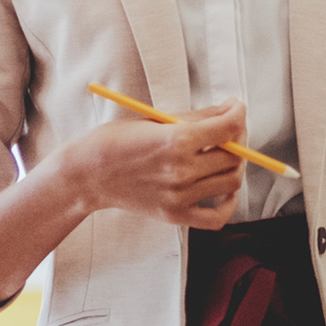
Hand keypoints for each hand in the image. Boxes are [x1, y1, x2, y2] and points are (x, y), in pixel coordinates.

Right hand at [56, 99, 246, 229]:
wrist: (87, 174)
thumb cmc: (115, 142)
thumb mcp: (155, 120)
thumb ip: (196, 117)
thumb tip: (229, 112)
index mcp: (176, 141)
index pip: (227, 127)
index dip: (238, 113)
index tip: (236, 108)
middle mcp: (181, 170)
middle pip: (233, 155)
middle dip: (238, 138)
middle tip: (229, 130)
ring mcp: (180, 196)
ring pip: (231, 182)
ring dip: (234, 166)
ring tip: (223, 156)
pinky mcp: (175, 215)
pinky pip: (217, 217)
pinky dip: (228, 204)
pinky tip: (222, 189)